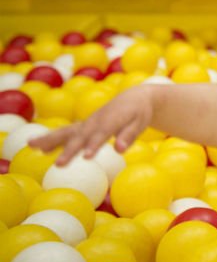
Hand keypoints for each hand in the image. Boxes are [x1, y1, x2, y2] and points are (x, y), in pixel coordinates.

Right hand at [28, 86, 152, 165]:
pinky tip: (38, 147)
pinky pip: (66, 132)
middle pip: (81, 136)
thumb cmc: (139, 113)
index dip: (94, 144)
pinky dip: (52, 139)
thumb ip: (129, 135)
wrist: (133, 97)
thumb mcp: (140, 122)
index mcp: (112, 119)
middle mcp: (96, 120)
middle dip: (69, 150)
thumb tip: (120, 149)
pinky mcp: (83, 125)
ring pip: (67, 131)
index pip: (103, 133)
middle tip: (59, 164)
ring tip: (32, 145)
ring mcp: (87, 122)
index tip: (86, 157)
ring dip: (50, 139)